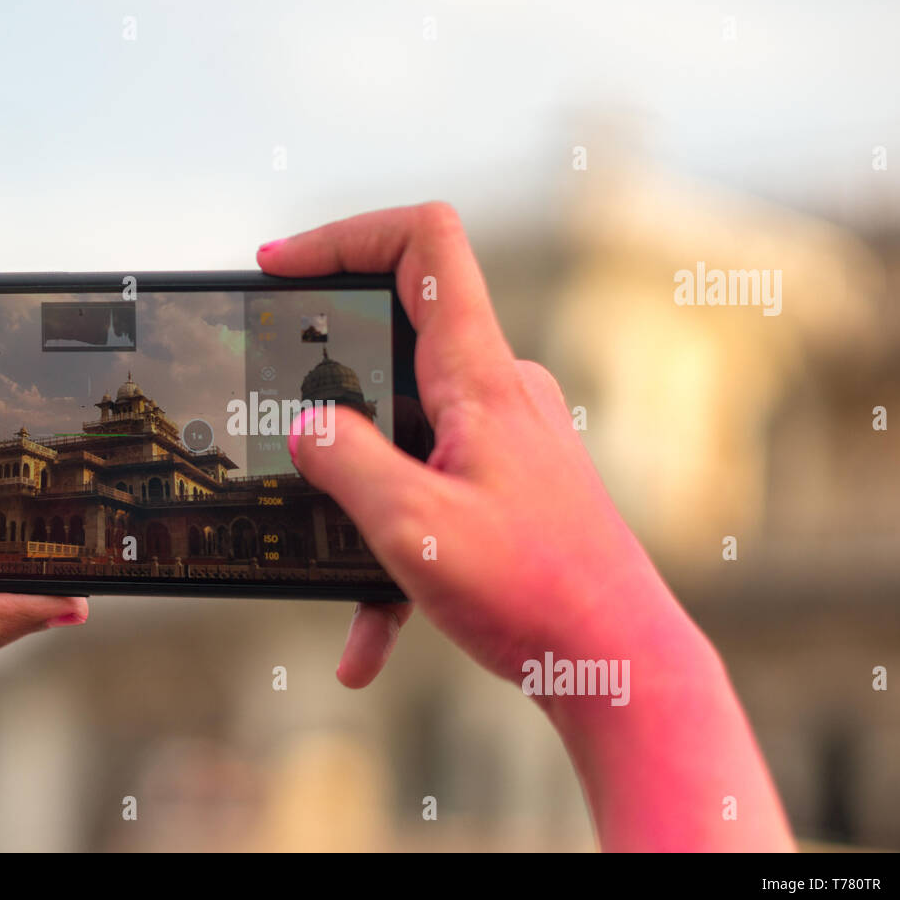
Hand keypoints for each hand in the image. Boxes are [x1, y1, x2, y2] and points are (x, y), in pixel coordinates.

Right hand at [259, 203, 793, 849]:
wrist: (621, 664)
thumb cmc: (536, 591)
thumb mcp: (412, 523)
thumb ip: (345, 462)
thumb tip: (306, 426)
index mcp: (479, 376)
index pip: (424, 245)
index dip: (346, 235)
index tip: (279, 268)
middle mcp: (498, 392)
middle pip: (398, 336)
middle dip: (328, 382)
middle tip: (279, 421)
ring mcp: (505, 440)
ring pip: (404, 434)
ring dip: (357, 493)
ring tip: (321, 564)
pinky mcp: (507, 488)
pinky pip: (431, 495)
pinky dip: (393, 548)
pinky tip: (367, 634)